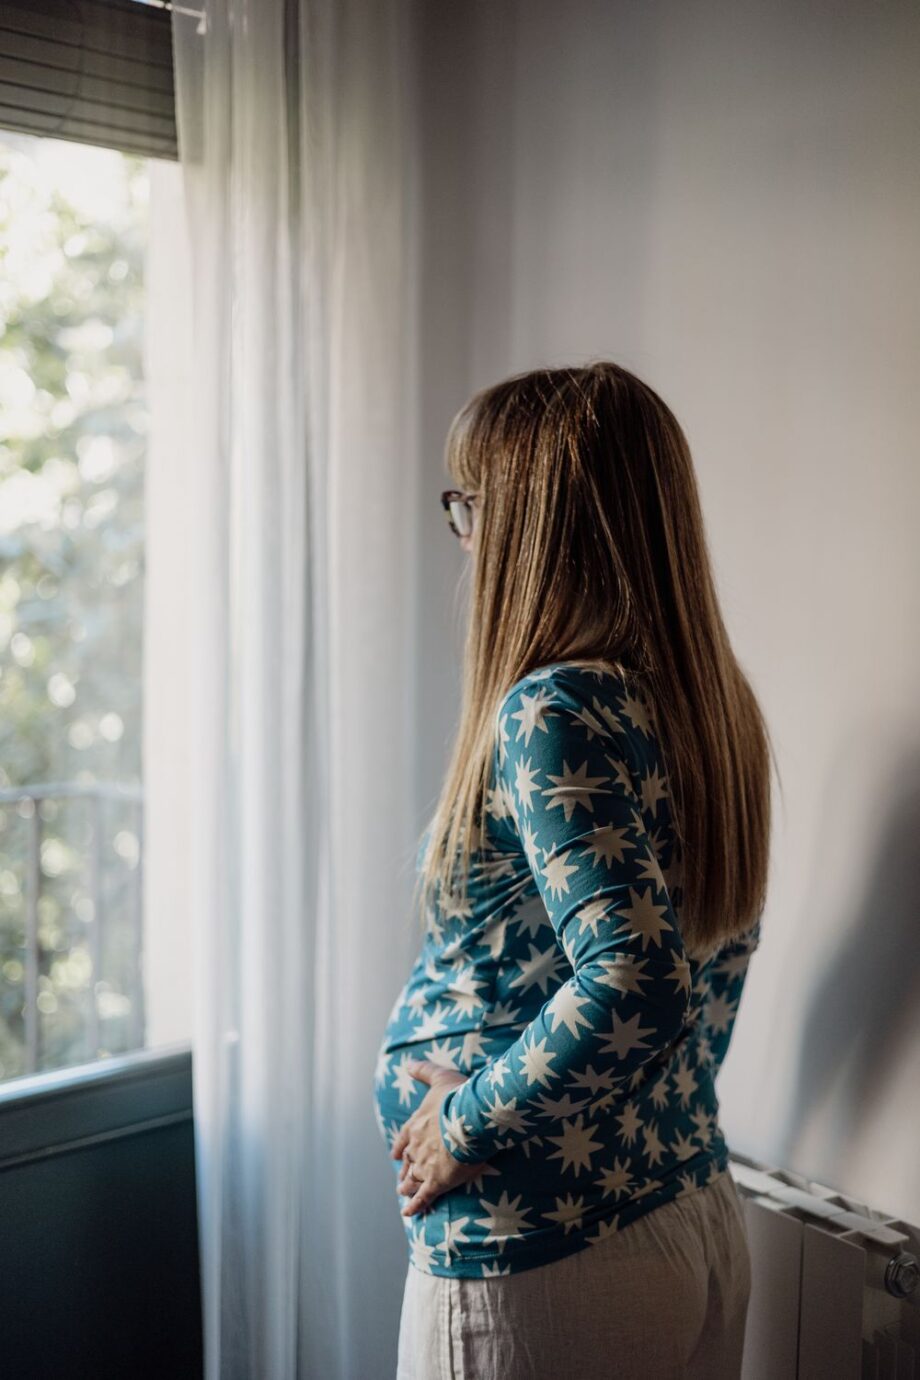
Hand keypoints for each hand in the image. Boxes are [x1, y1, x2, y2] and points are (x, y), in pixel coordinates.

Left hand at [389, 1059, 487, 1215]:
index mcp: (416, 1125)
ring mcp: (425, 1165)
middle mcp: (416, 1147)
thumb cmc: (458, 1096)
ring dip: (407, 1187)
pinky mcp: (438, 1181)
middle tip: (401, 1179)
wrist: (471, 1117)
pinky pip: (423, 1197)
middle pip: (408, 1162)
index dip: (401, 1147)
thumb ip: (423, 1070)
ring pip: (412, 1180)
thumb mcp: (439, 1077)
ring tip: (403, 1192)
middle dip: (405, 1170)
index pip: (404, 1139)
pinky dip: (415, 1206)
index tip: (396, 1154)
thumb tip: (407, 1063)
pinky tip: (408, 1213)